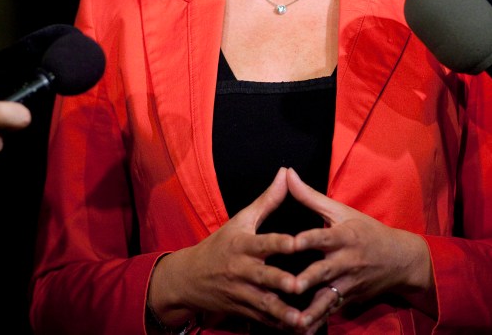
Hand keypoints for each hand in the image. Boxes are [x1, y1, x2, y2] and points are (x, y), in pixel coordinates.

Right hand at [146, 168, 301, 330]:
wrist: (189, 279)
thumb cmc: (220, 245)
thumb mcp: (240, 220)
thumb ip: (267, 200)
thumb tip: (286, 172)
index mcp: (242, 245)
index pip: (262, 242)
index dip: (279, 242)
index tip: (296, 242)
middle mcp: (242, 270)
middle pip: (263, 277)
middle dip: (280, 282)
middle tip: (299, 284)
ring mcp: (242, 294)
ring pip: (264, 305)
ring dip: (283, 312)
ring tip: (302, 318)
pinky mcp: (244, 311)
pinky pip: (264, 321)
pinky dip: (279, 326)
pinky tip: (299, 330)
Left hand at [282, 168, 433, 333]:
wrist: (400, 260)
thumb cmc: (366, 230)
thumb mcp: (341, 211)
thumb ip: (310, 196)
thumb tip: (286, 173)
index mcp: (344, 236)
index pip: (324, 236)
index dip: (307, 239)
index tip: (290, 242)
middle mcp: (347, 261)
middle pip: (325, 271)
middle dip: (308, 279)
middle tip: (289, 286)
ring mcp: (349, 283)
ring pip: (328, 298)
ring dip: (312, 310)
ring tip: (294, 321)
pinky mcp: (349, 300)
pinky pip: (332, 312)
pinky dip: (318, 321)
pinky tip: (301, 331)